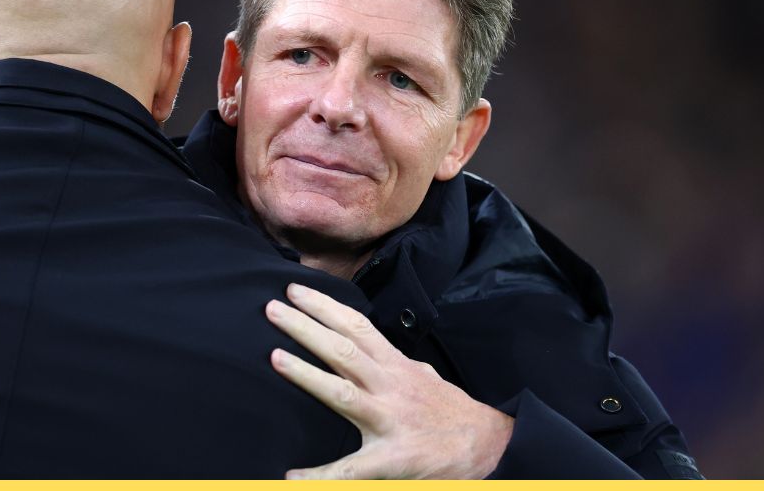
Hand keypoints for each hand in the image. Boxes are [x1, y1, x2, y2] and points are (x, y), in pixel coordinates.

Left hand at [266, 283, 513, 478]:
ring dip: (306, 374)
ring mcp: (389, 421)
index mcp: (396, 367)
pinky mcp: (392, 460)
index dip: (325, 307)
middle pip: (343, 350)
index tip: (295, 291)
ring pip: (342, 392)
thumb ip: (403, 367)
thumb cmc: (454, 414)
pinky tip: (293, 476)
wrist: (491, 447)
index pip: (357, 327)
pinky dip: (319, 475)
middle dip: (306, 328)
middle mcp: (390, 387)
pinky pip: (350, 470)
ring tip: (275, 358)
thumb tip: (388, 356)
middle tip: (271, 309)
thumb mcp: (428, 378)